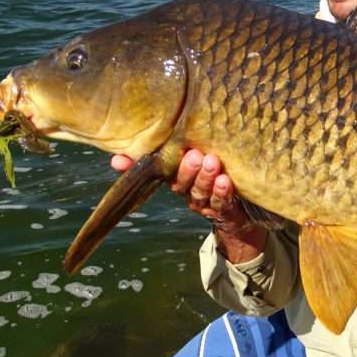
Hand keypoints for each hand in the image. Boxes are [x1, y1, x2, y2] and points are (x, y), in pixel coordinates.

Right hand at [110, 149, 265, 261]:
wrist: (237, 213)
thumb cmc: (214, 173)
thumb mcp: (193, 157)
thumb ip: (169, 146)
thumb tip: (123, 144)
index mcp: (175, 177)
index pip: (153, 170)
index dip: (134, 166)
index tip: (119, 161)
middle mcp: (186, 191)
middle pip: (180, 183)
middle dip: (186, 169)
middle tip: (193, 154)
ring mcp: (204, 202)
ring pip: (200, 192)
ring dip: (204, 178)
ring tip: (212, 162)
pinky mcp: (222, 210)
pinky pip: (220, 202)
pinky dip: (222, 192)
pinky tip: (225, 180)